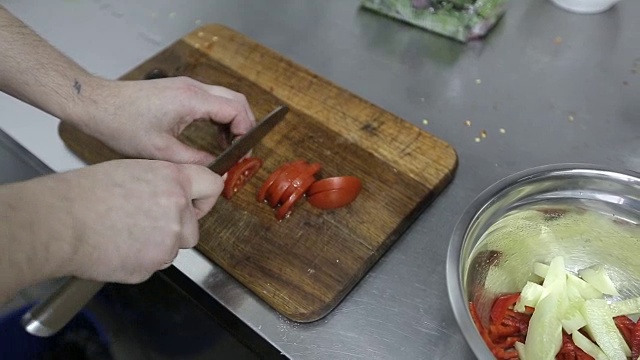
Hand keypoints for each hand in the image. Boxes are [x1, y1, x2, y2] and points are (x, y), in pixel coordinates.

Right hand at [49, 159, 220, 282]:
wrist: (60, 222)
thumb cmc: (85, 193)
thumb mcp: (134, 171)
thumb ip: (163, 184)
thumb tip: (175, 195)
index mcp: (174, 181)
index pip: (212, 186)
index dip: (206, 198)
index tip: (199, 203)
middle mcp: (177, 210)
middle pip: (192, 228)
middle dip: (175, 230)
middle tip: (144, 223)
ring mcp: (167, 241)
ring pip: (172, 249)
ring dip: (156, 246)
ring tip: (123, 233)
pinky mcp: (151, 266)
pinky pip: (152, 265)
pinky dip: (138, 260)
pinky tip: (116, 247)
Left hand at [76, 76, 254, 165]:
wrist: (97, 105)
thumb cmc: (122, 125)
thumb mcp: (161, 152)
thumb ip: (195, 160)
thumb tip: (217, 169)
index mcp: (192, 100)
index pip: (236, 110)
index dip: (246, 132)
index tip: (242, 154)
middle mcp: (194, 88)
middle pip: (237, 101)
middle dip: (245, 126)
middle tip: (241, 151)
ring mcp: (187, 86)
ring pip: (226, 99)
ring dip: (233, 121)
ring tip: (229, 146)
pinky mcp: (180, 90)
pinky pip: (212, 100)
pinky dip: (220, 117)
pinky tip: (214, 136)